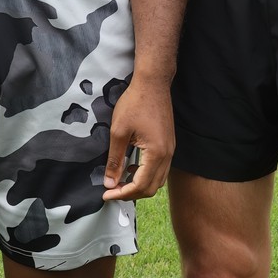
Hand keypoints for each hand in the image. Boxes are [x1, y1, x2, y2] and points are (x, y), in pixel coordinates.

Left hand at [102, 75, 174, 199]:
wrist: (153, 83)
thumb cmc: (135, 103)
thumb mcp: (118, 132)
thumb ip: (114, 160)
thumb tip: (109, 183)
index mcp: (156, 154)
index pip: (140, 185)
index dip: (122, 194)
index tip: (106, 194)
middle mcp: (168, 155)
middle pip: (152, 188)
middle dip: (131, 193)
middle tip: (111, 190)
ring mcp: (171, 150)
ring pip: (158, 180)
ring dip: (139, 185)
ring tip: (120, 181)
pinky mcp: (169, 145)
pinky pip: (160, 169)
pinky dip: (146, 174)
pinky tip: (131, 166)